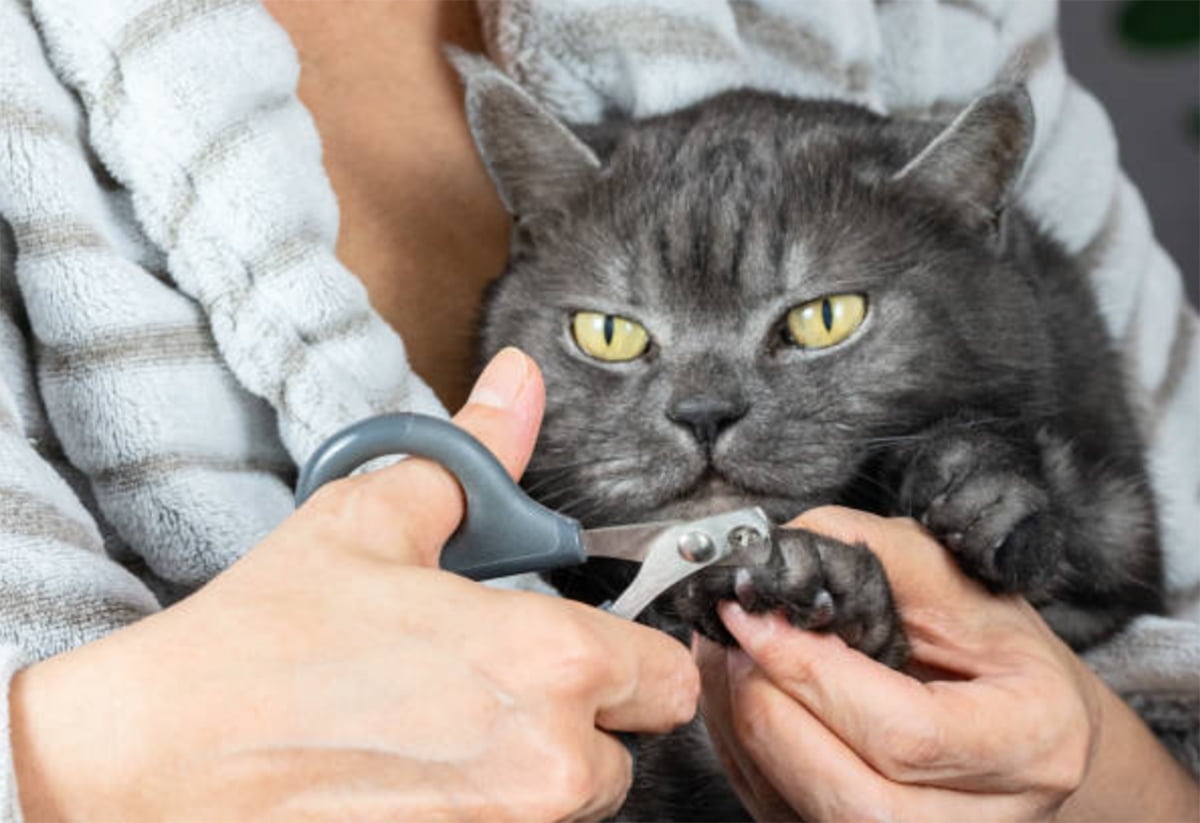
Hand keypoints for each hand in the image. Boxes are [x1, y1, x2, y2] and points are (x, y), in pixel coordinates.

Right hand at [11, 348, 698, 822]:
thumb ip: (474, 456)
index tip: (587, 644)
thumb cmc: (267, 641)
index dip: (631, 653)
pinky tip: (421, 766)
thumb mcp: (373, 519)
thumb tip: (516, 386)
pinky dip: (488, 801)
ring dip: (535, 762)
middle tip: (500, 678)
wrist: (166, 753)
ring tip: (448, 721)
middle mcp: (548, 760)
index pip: (669, 675)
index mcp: (549, 660)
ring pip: (574, 795)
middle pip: (629, 742)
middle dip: (584, 712)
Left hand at [696, 506, 1196, 821]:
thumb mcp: (957, 582)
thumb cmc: (994, 648)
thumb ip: (877, 556)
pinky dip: (742, 750)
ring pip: (806, 814)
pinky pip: (779, 812)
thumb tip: (785, 550)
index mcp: (1031, 743)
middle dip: (768, 708)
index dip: (812, 674)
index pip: (904, 733)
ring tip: (730, 656)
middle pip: (852, 799)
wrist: (1025, 720)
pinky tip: (739, 691)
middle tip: (732, 636)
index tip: (755, 616)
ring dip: (742, 729)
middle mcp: (984, 818)